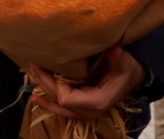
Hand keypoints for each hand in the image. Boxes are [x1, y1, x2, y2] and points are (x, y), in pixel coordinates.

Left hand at [28, 47, 144, 119]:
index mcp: (98, 101)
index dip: (54, 84)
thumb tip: (114, 51)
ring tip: (31, 73)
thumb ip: (117, 58)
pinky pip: (61, 109)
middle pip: (58, 100)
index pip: (66, 98)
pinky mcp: (81, 109)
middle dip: (43, 82)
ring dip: (43, 89)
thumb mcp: (123, 61)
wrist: (132, 75)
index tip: (47, 67)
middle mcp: (90, 111)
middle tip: (32, 63)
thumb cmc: (126, 67)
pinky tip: (35, 97)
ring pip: (57, 104)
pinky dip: (48, 103)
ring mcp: (85, 112)